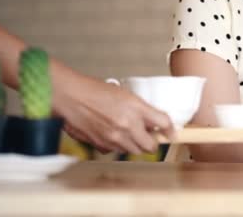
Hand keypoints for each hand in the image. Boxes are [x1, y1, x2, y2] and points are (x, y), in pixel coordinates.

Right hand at [53, 72, 173, 154]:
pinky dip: (117, 145)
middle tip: (149, 135)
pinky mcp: (102, 145)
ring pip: (134, 150)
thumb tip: (152, 121)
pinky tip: (112, 133)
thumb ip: (140, 109)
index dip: (170, 130)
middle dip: (152, 142)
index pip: (163, 122)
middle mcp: (127, 125)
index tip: (171, 133)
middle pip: (151, 146)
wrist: (70, 97)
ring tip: (127, 132)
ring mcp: (115, 137)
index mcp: (136, 108)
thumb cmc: (93, 90)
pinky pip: (116, 151)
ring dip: (134, 144)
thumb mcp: (124, 94)